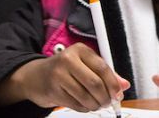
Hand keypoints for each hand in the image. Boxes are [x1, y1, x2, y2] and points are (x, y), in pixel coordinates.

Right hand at [3, 43, 129, 111]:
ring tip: (98, 105)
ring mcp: (58, 76)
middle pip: (94, 83)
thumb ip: (106, 74)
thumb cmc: (65, 69)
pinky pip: (75, 104)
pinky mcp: (52, 91)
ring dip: (96, 104)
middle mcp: (68, 60)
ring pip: (85, 95)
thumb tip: (124, 85)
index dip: (113, 83)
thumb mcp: (86, 64)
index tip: (119, 93)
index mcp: (80, 50)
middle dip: (105, 96)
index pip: (103, 68)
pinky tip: (87, 105)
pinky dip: (85, 108)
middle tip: (109, 102)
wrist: (35, 76)